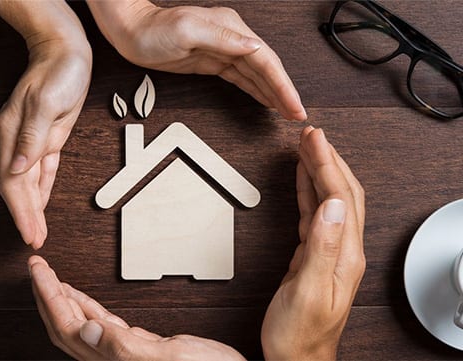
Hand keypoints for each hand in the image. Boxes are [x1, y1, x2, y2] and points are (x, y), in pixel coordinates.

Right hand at [0, 0, 91, 248]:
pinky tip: (43, 203)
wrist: (65, 53)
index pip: (13, 182)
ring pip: (30, 183)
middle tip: (34, 241)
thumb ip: (32, 137)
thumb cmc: (57, 72)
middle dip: (26, 217)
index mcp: (13, 134)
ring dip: (34, 208)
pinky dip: (42, 190)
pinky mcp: (49, 139)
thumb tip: (18, 168)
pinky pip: (43, 171)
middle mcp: (19, 141)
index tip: (29, 233)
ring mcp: (33, 141)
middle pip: (19, 188)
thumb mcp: (47, 103)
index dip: (20, 211)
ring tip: (37, 231)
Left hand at [29, 255, 245, 360]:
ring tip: (50, 279)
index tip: (39, 272)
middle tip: (37, 268)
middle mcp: (111, 358)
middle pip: (67, 325)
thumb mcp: (169, 356)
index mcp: (113, 359)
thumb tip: (84, 332)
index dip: (49, 297)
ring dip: (63, 299)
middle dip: (48, 295)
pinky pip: (102, 324)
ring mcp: (122, 352)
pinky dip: (88, 307)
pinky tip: (82, 299)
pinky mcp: (136, 345)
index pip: (69, 327)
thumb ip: (125, 347)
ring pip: (81, 324)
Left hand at [87, 0, 305, 120]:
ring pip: (256, 75)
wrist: (131, 31)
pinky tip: (265, 99)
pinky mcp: (213, 62)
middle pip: (267, 69)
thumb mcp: (188, 29)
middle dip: (284, 92)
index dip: (283, 85)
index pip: (266, 60)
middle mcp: (232, 39)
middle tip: (297, 114)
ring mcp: (223, 51)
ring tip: (288, 111)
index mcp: (231, 30)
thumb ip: (224, 38)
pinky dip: (256, 90)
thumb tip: (254, 46)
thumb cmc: (152, 30)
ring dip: (273, 94)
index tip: (294, 105)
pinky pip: (241, 78)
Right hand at [261, 127, 365, 359]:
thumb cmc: (300, 333)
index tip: (313, 138)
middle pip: (341, 192)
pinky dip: (308, 191)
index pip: (340, 196)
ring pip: (329, 199)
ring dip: (319, 170)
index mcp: (345, 254)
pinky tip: (302, 180)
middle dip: (327, 158)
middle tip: (310, 134)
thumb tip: (332, 204)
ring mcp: (330, 251)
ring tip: (307, 147)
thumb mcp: (309, 291)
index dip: (326, 163)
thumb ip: (322, 247)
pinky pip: (314, 213)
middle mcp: (342, 249)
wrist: (297, 358)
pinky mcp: (314, 254)